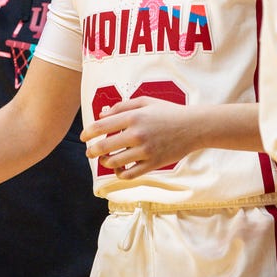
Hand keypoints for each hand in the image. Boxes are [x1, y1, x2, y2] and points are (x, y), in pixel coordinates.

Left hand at [81, 97, 197, 179]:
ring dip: (105, 162)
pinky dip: (120, 174)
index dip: (88, 132)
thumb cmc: (168, 111)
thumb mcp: (146, 102)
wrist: (193, 127)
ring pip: (114, 163)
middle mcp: (137, 134)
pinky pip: (129, 174)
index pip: (101, 126)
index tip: (83, 137)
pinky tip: (119, 169)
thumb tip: (102, 114)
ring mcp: (145, 151)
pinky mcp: (153, 164)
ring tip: (105, 159)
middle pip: (103, 147)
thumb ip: (122, 106)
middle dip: (92, 151)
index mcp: (133, 116)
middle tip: (89, 152)